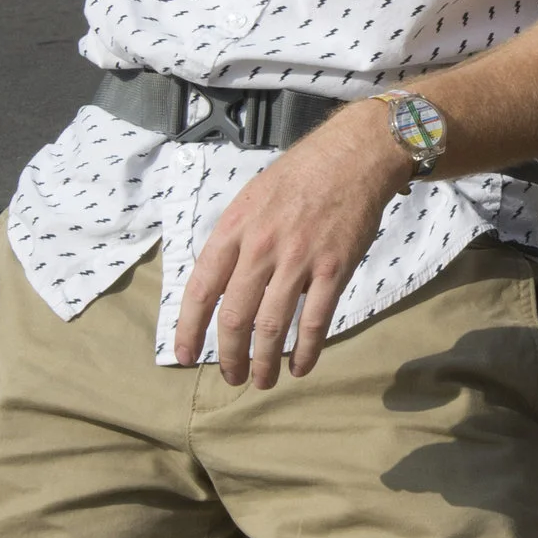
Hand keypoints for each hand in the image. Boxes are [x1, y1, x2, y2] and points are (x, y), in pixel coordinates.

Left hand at [171, 105, 407, 385]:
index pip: (200, 288)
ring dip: (264, 362)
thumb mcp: (251, 198)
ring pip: (271, 326)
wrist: (353, 156)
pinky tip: (299, 367)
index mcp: (233, 228)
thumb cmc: (300, 176)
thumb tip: (219, 284)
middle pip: (234, 317)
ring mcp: (298, 259)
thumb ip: (234, 240)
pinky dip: (305, 351)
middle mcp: (260, 246)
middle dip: (229, 356)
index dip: (188, 329)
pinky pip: (314, 321)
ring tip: (262, 381)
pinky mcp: (333, 268)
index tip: (184, 356)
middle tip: (231, 377)